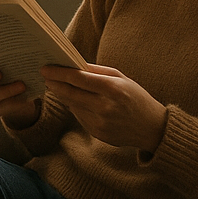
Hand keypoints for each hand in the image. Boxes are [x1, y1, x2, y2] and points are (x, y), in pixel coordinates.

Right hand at [0, 63, 39, 129]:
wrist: (22, 99)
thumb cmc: (14, 77)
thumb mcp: (11, 67)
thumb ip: (8, 61)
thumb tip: (18, 47)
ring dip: (8, 91)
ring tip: (22, 85)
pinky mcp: (2, 111)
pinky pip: (7, 108)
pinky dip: (17, 103)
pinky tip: (26, 98)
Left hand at [41, 63, 166, 151]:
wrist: (152, 128)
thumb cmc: (136, 97)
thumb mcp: (122, 78)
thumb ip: (98, 71)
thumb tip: (75, 64)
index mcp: (113, 89)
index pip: (80, 79)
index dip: (60, 73)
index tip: (46, 68)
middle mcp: (105, 107)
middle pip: (72, 94)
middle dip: (55, 84)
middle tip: (45, 76)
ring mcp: (101, 123)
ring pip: (73, 106)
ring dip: (63, 95)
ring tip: (55, 85)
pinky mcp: (98, 134)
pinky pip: (79, 117)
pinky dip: (74, 107)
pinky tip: (73, 99)